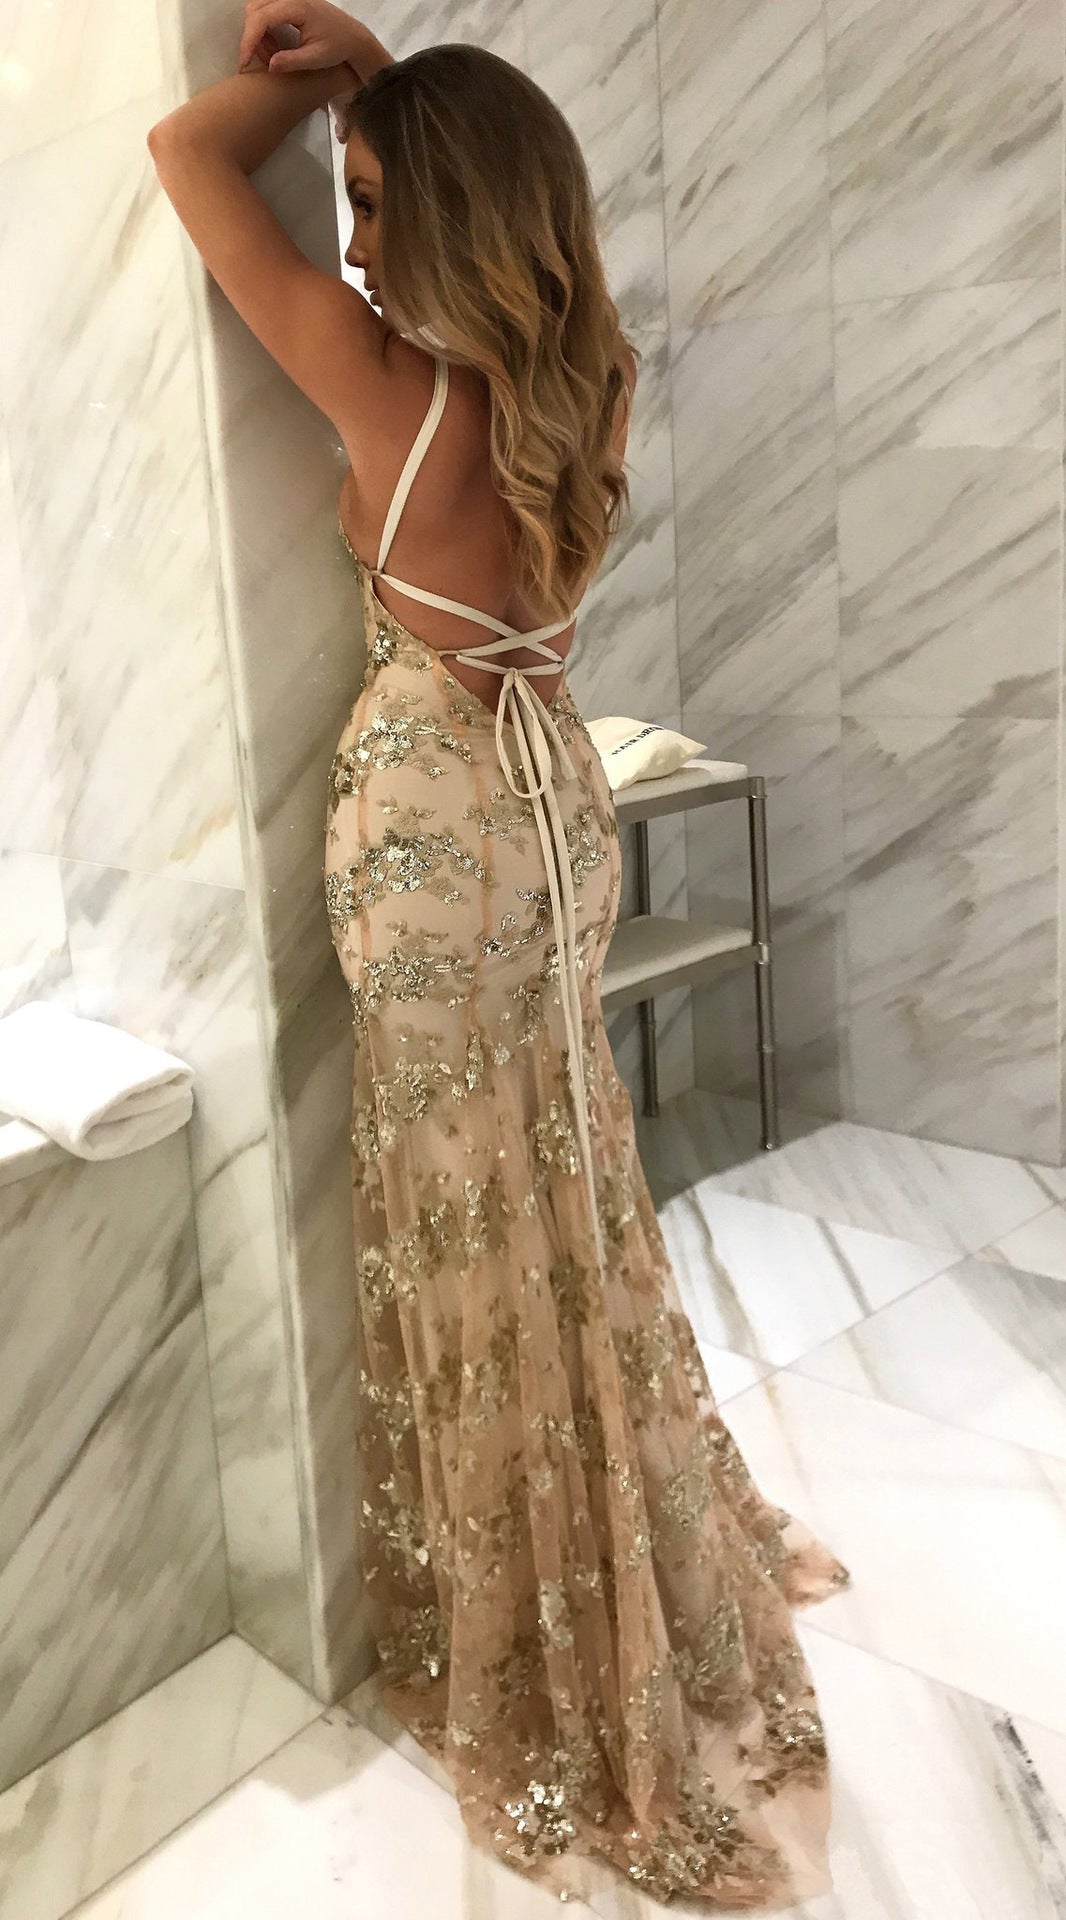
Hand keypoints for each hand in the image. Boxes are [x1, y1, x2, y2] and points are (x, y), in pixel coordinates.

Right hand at [236, 2, 369, 80]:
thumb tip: (269, 65)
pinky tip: (276, 47)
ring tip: (273, 56)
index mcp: (298, 7)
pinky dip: (264, 29)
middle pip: (254, 10)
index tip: (244, 63)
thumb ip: (292, 62)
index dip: (249, 41)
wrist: (352, 37)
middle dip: (253, 38)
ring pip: (257, 9)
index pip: (262, 18)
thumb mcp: (316, 59)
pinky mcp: (288, 1)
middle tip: (265, 61)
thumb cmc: (337, 47)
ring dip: (258, 34)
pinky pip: (265, 10)